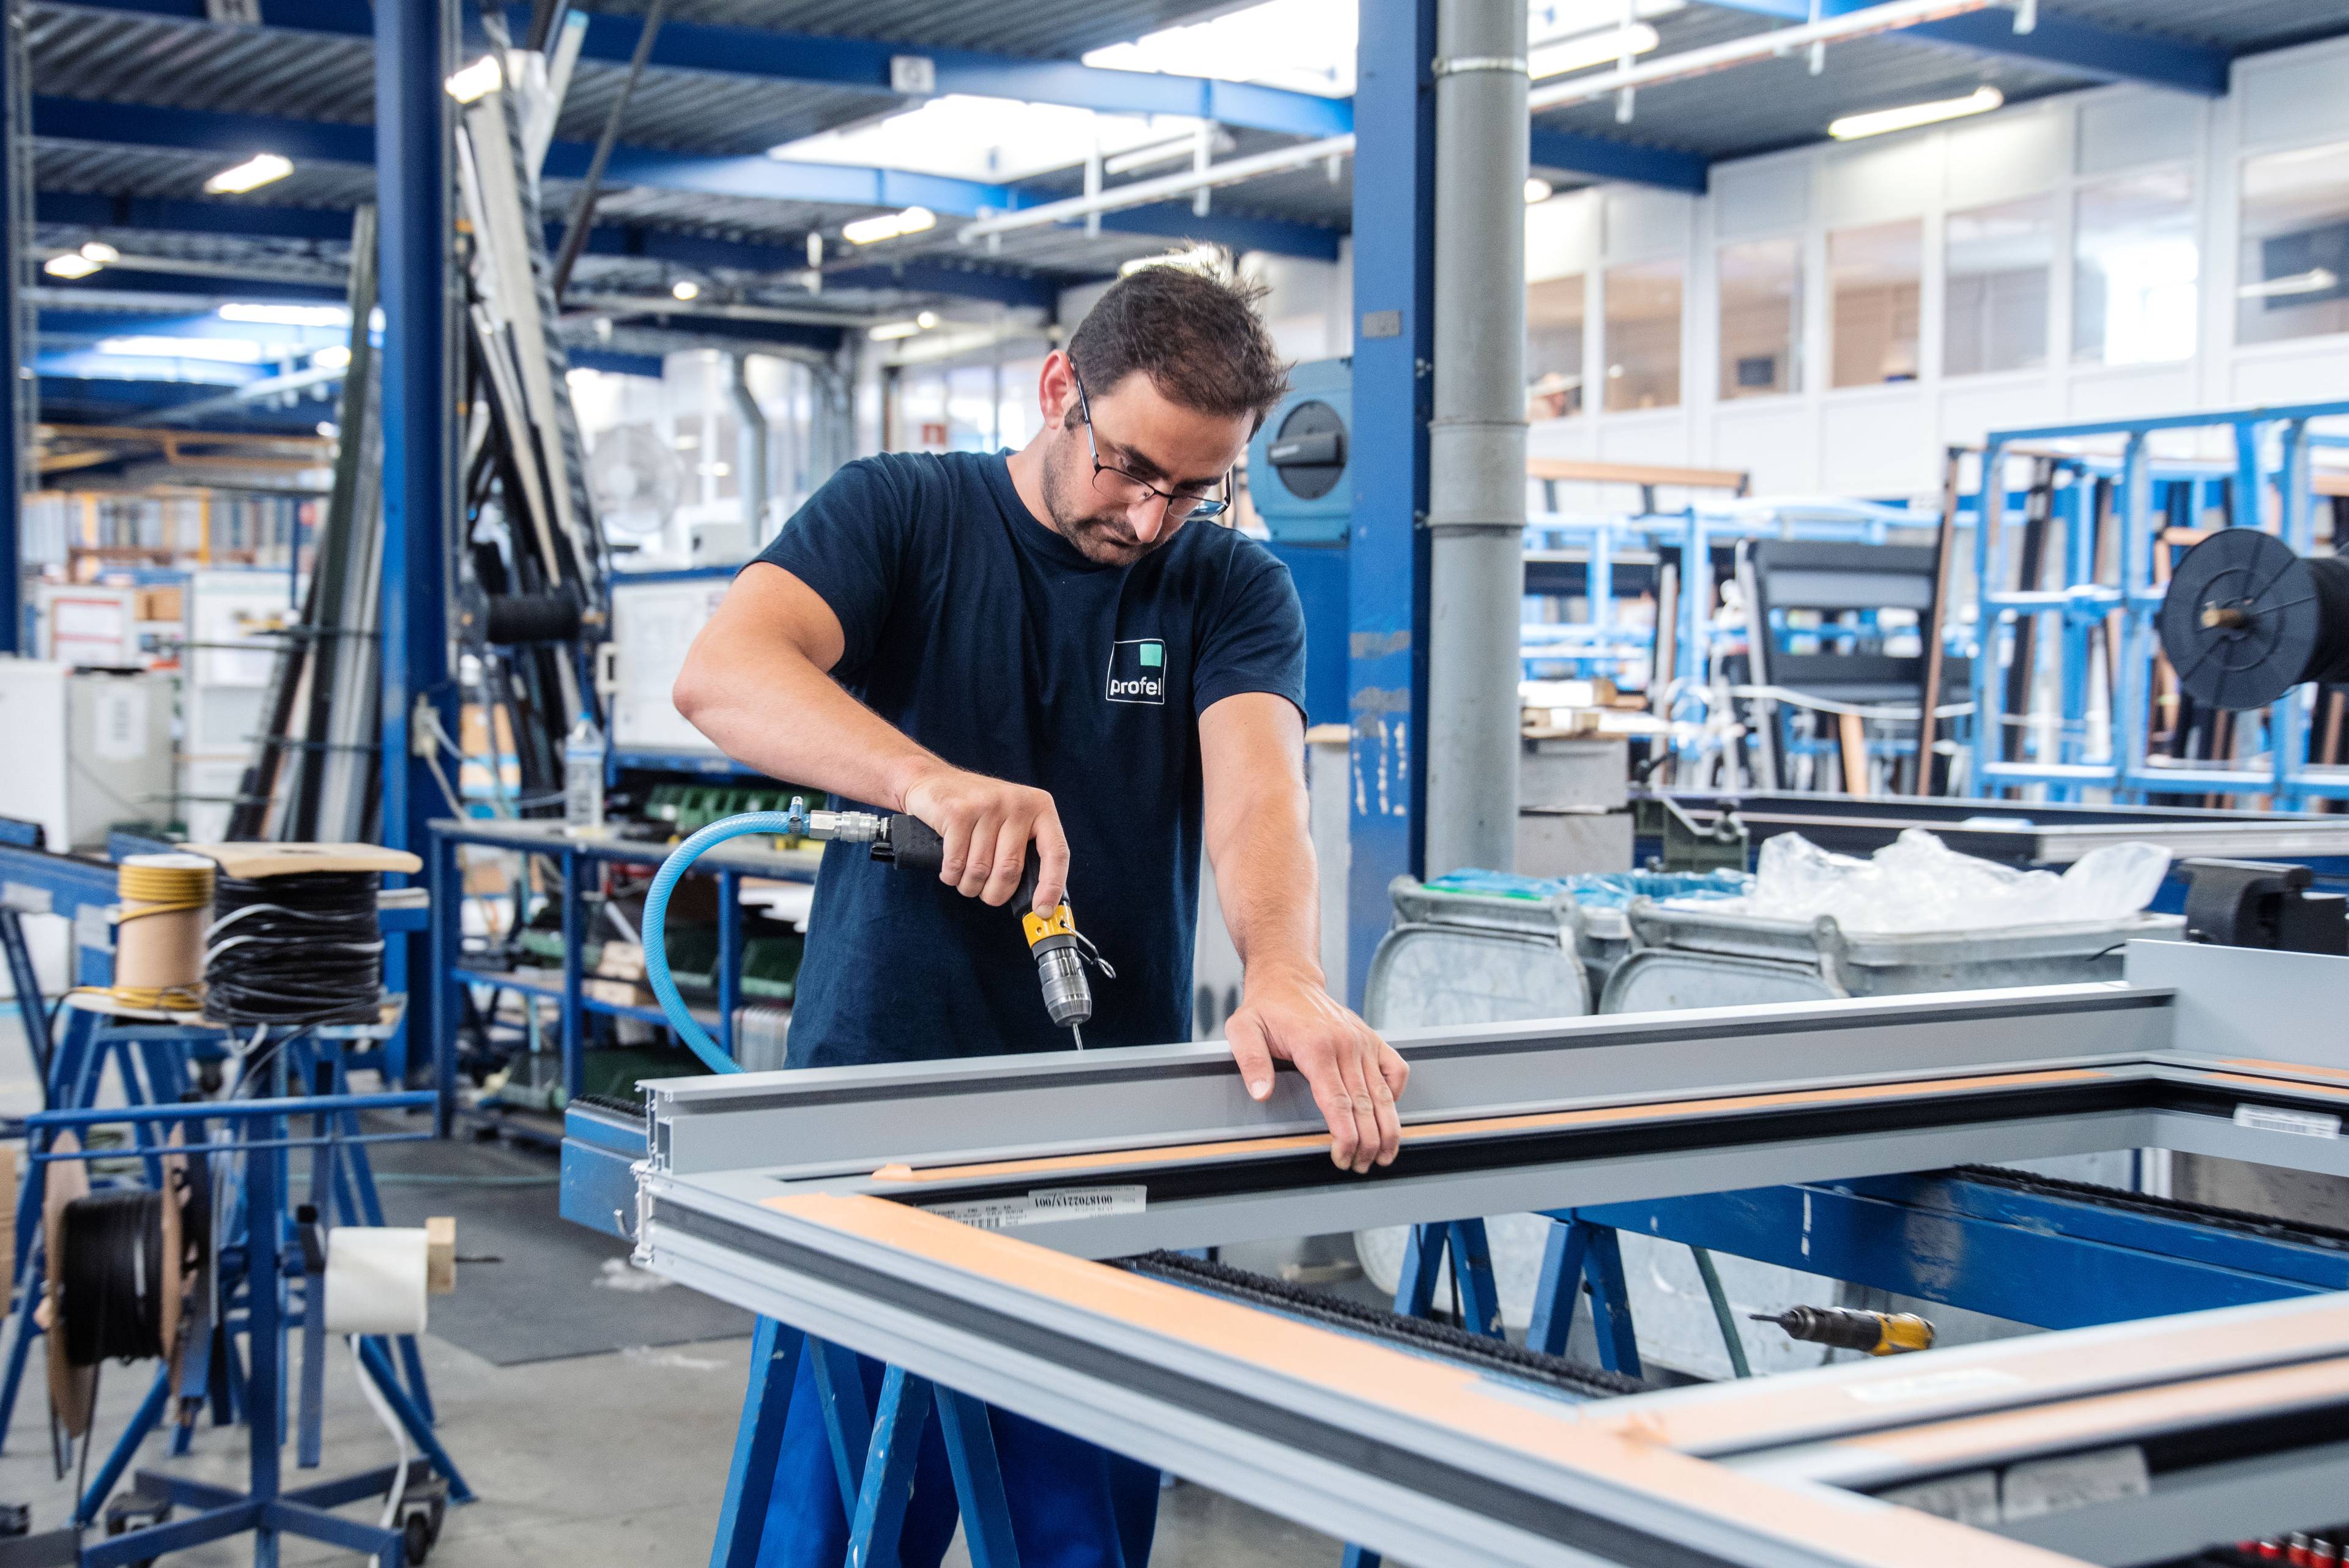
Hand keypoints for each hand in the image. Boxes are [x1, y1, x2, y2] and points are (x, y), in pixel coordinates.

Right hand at [899, 764, 1069, 912]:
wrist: (933, 779)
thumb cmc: (977, 810)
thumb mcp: (1011, 821)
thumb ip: (1026, 851)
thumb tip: (1040, 902)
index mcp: (1040, 807)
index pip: (1056, 853)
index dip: (1051, 887)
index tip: (1042, 911)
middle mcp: (1017, 803)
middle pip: (1010, 870)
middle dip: (995, 893)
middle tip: (987, 895)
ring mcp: (986, 805)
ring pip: (980, 870)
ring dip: (969, 886)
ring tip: (965, 880)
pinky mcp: (957, 812)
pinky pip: (956, 863)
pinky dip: (951, 876)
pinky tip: (950, 871)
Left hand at [1226, 967, 1406, 1173]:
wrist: (1288, 979)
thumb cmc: (1265, 1009)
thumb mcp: (1243, 1030)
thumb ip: (1251, 1062)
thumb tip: (1262, 1093)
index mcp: (1316, 1046)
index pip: (1338, 1102)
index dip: (1345, 1135)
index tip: (1343, 1157)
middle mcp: (1346, 1045)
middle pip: (1365, 1105)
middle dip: (1367, 1142)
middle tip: (1361, 1166)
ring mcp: (1362, 1042)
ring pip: (1384, 1094)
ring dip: (1387, 1128)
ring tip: (1383, 1155)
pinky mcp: (1371, 1039)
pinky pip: (1395, 1070)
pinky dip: (1396, 1094)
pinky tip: (1388, 1114)